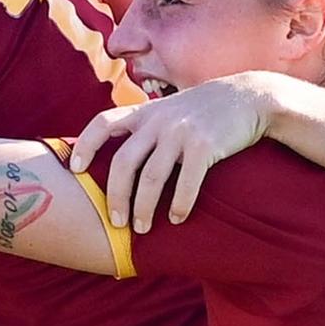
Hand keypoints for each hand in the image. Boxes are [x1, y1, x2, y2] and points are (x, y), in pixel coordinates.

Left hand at [68, 75, 279, 232]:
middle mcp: (158, 120)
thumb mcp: (168, 109)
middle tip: (116, 222)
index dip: (85, 146)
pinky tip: (176, 218)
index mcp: (145, 112)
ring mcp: (181, 132)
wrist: (249, 96)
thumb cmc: (204, 111)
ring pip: (152, 178)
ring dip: (144, 208)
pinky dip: (179, 205)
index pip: (102, 123)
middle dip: (116, 197)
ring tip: (143, 228)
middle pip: (124, 163)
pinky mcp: (205, 146)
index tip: (75, 170)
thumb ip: (145, 126)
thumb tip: (118, 159)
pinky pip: (186, 183)